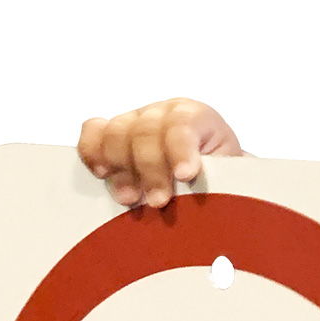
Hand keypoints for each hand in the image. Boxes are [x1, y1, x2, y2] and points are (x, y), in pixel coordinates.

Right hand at [77, 99, 241, 207]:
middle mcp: (163, 113)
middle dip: (150, 168)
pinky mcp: (113, 134)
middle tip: (158, 201)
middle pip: (145, 131)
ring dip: (121, 169)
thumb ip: (216, 186)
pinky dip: (93, 153)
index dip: (180, 149)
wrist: (211, 178)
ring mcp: (135, 121)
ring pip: (116, 133)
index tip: (185, 175)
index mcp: (198, 117)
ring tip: (130, 199)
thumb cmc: (219, 182)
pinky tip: (103, 175)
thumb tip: (204, 207)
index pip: (184, 124)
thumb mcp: (226, 181)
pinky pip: (93, 133)